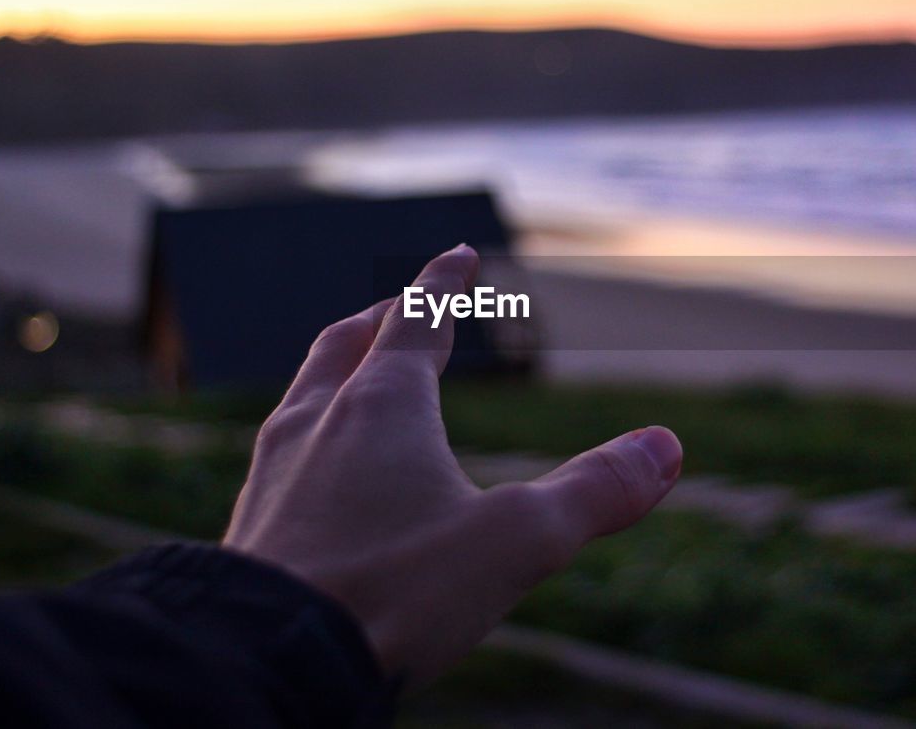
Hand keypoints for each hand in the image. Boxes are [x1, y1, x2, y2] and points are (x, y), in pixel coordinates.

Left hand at [223, 244, 681, 688]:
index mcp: (383, 406)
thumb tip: (666, 447)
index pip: (416, 318)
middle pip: (346, 344)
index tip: (456, 252)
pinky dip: (310, 435)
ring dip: (337, 371)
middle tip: (397, 307)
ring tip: (355, 379)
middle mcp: (318, 422)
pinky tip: (316, 476)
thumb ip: (593, 492)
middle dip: (380, 319)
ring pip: (306, 394)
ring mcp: (274, 471)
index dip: (443, 283)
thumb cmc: (391, 593)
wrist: (261, 663)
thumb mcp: (515, 543)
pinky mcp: (249, 524)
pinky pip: (281, 453)